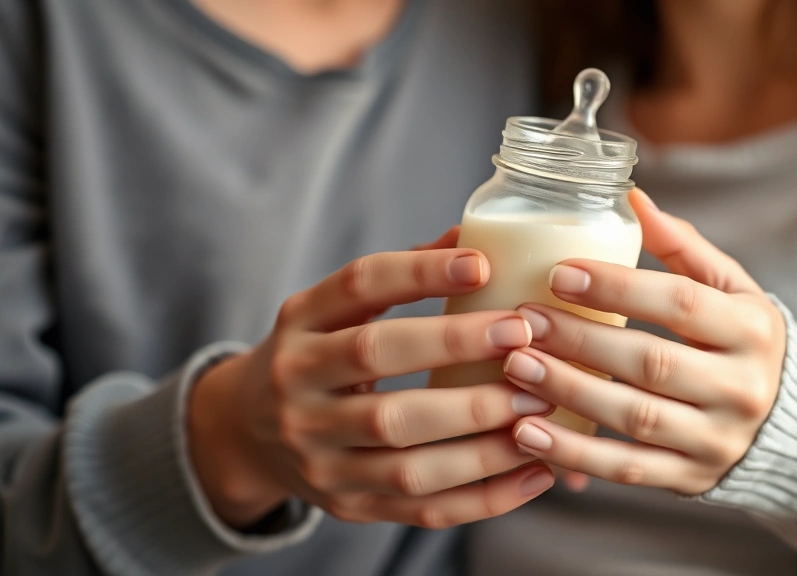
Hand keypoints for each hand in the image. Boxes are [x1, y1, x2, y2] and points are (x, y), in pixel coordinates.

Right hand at [188, 227, 555, 529]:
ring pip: (404, 452)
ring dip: (483, 435)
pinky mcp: (348, 506)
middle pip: (375, 363)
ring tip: (540, 406)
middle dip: (456, 349)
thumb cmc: (318, 356)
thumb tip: (473, 239)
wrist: (248, 435)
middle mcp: (298, 387)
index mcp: (299, 324)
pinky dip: (486, 496)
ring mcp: (319, 455)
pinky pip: (423, 509)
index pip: (357, 286)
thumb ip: (400, 277)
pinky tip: (535, 471)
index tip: (482, 264)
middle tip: (525, 338)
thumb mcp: (336, 309)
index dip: (418, 272)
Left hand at [503, 191, 785, 494]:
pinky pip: (627, 470)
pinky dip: (574, 453)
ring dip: (569, 393)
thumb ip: (684, 248)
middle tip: (525, 321)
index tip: (559, 273)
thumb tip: (632, 197)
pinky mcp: (691, 479)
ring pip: (635, 418)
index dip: (617, 288)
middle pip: (652, 362)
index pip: (679, 303)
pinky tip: (527, 432)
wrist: (789, 426)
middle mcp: (741, 388)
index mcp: (752, 329)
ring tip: (516, 367)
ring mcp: (716, 440)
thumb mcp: (732, 291)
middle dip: (582, 341)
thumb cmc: (742, 343)